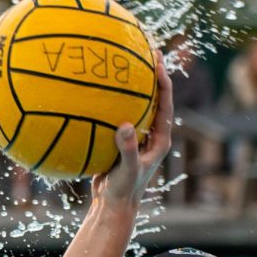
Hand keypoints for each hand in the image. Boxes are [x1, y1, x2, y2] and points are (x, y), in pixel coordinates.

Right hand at [91, 51, 175, 209]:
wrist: (113, 206)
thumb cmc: (124, 192)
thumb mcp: (127, 170)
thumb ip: (127, 149)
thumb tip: (125, 126)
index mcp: (160, 139)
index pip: (165, 104)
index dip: (163, 82)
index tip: (156, 60)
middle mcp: (151, 135)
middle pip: (153, 98)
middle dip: (149, 74)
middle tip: (142, 49)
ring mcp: (136, 137)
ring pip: (135, 105)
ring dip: (129, 85)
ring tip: (118, 60)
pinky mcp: (121, 140)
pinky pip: (115, 114)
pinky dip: (107, 101)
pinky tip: (90, 88)